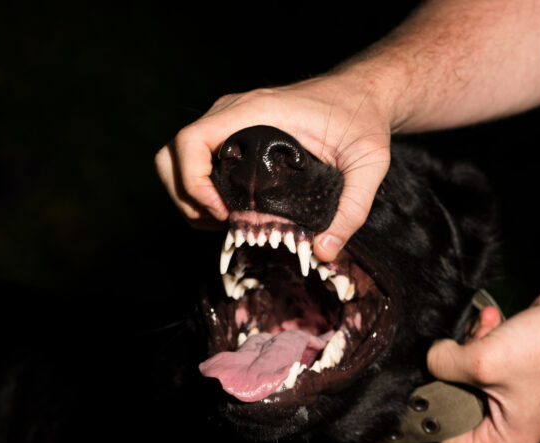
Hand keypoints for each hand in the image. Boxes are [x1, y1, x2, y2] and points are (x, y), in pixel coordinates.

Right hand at [154, 74, 392, 261]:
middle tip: (222, 224)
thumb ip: (352, 208)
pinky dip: (199, 192)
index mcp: (254, 111)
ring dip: (188, 199)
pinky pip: (195, 162)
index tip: (223, 213)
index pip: (190, 141)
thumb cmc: (362, 120)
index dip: (192, 183)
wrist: (360, 94)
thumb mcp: (368, 163)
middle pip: (170, 156)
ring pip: (175, 161)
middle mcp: (231, 113)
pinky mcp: (231, 133)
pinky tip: (231, 211)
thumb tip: (324, 251)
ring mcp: (227, 122)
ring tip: (225, 222)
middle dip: (185, 200)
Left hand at [427, 277, 539, 442]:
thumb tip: (429, 360)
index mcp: (506, 441)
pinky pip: (479, 357)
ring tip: (488, 328)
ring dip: (470, 344)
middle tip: (469, 345)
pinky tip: (493, 320)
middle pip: (453, 399)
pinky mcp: (512, 371)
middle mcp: (509, 425)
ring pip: (463, 373)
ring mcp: (511, 398)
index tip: (419, 381)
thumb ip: (441, 366)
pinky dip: (481, 336)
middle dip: (456, 367)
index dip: (431, 406)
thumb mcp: (481, 362)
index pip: (447, 434)